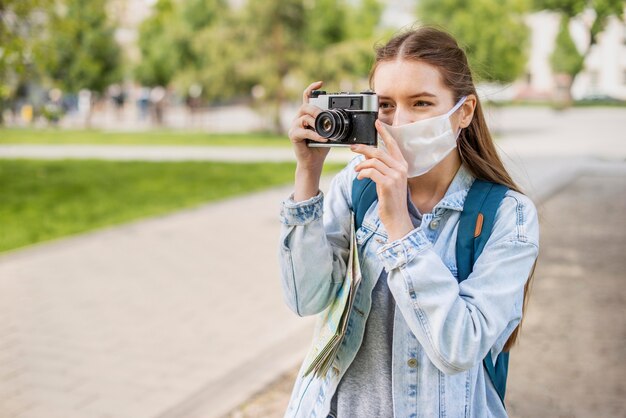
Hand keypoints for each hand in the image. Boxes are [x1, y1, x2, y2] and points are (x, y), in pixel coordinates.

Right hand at [288, 81, 329, 171]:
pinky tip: (323, 139)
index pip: (306, 97)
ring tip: (325, 131)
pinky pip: (304, 131)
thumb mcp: (328, 132)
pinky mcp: (293, 136)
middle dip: (316, 110)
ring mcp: (294, 127)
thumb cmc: (320, 147)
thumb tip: (342, 117)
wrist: (313, 162)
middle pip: (305, 107)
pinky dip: (315, 135)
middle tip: (324, 116)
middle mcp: (298, 119)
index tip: (320, 84)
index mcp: (306, 116)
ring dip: (316, 124)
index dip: (312, 88)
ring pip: (304, 118)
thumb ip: (331, 123)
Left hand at [351, 120, 413, 240]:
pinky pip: (370, 171)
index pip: (393, 144)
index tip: (377, 122)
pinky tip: (359, 177)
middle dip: (363, 148)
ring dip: (361, 164)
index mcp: (402, 166)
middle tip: (353, 148)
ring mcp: (395, 176)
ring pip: (373, 161)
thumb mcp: (385, 180)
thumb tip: (366, 155)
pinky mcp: (387, 184)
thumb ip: (378, 167)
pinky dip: (362, 173)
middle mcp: (401, 169)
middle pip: (379, 151)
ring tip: (357, 170)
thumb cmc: (391, 200)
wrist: (397, 218)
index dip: (385, 132)